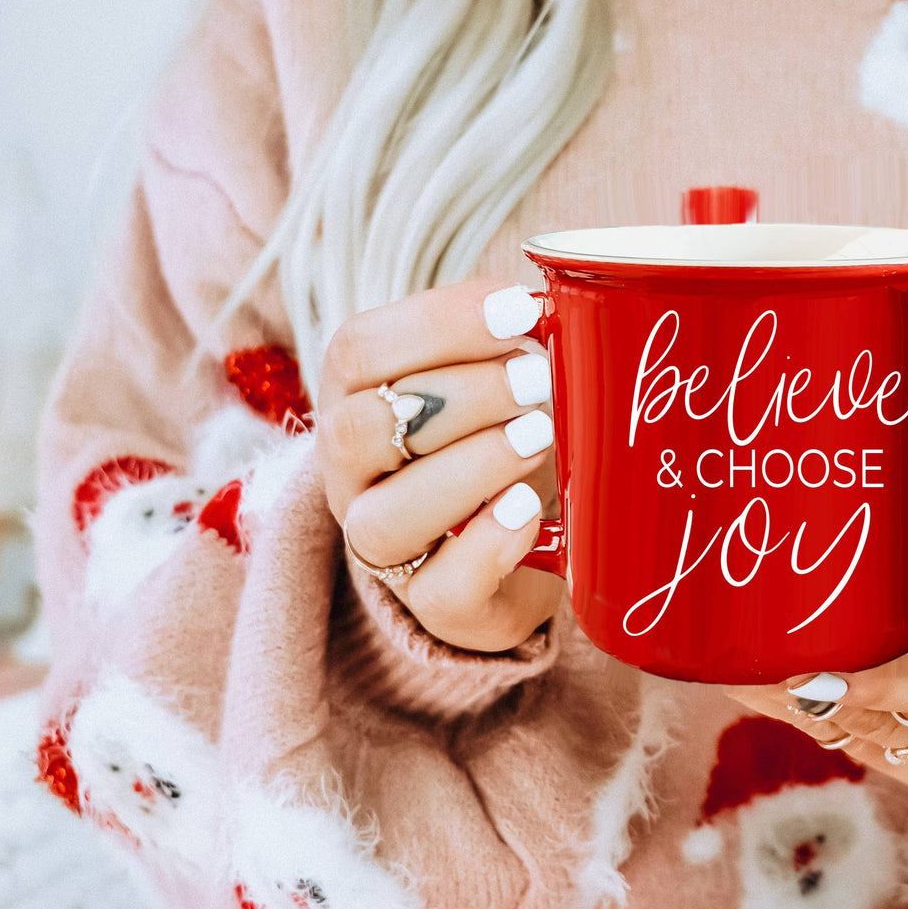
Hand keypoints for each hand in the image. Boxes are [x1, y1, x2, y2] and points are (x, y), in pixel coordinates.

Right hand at [315, 280, 562, 652]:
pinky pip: (442, 590)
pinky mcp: (434, 605)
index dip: (437, 324)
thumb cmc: (502, 436)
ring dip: (470, 468)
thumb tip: (555, 303)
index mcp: (356, 399)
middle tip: (539, 377)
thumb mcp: (496, 381)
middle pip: (361, 429)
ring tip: (540, 438)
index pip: (358, 350)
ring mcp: (384, 547)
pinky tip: (530, 509)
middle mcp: (352, 475)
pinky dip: (489, 546)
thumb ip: (507, 345)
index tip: (520, 310)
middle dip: (460, 394)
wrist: (519, 541)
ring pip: (385, 520)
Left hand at [723, 515, 907, 794]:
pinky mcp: (904, 765)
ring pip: (843, 731)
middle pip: (872, 718)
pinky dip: (793, 697)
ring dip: (779, 692)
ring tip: (716, 646)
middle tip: (733, 637)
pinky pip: (840, 731)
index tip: (810, 661)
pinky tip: (743, 660)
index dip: (870, 680)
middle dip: (797, 681)